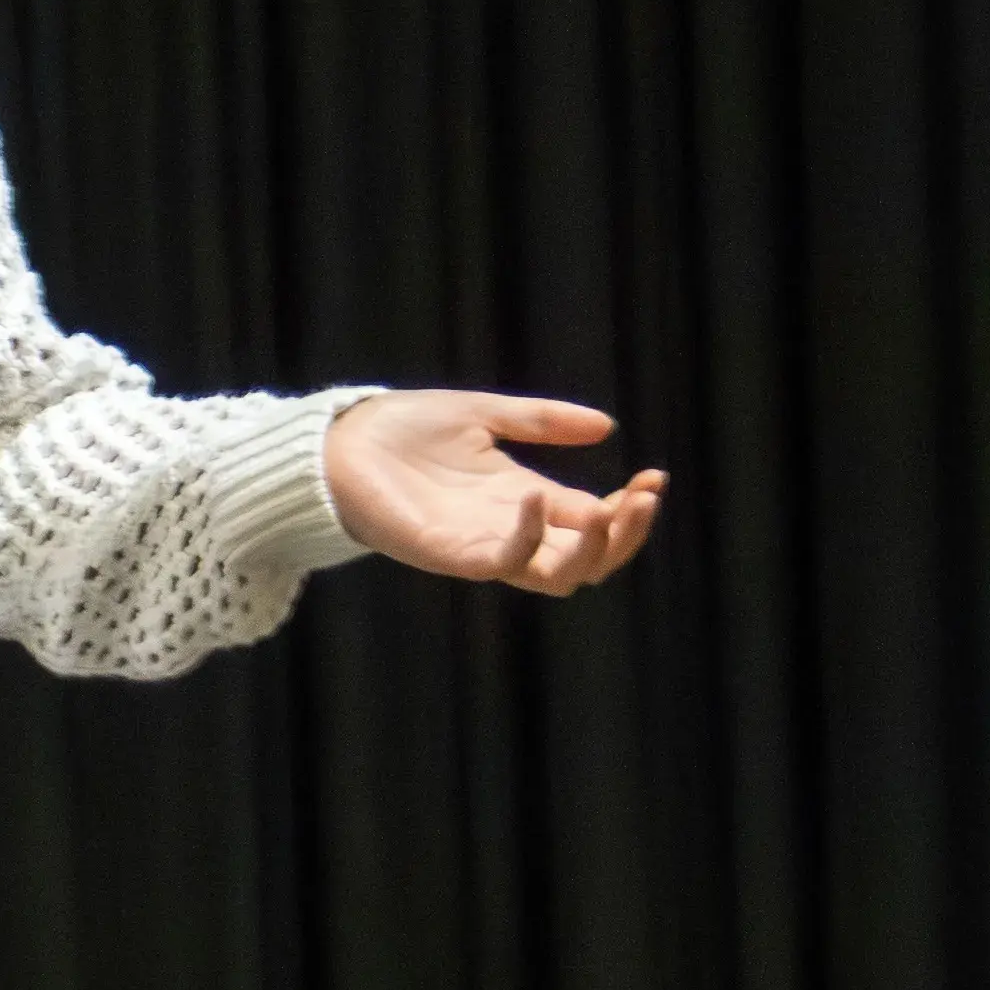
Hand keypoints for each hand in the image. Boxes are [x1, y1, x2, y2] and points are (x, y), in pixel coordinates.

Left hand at [322, 393, 665, 596]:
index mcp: (523, 499)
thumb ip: (541, 420)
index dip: (629, 507)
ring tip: (609, 510)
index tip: (654, 477)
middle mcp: (508, 529)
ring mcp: (479, 545)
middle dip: (625, 535)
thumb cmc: (401, 430)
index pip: (592, 520)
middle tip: (642, 498)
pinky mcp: (445, 553)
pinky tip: (536, 498)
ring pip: (555, 576)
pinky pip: (499, 562)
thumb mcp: (483, 413)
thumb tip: (607, 425)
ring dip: (591, 549)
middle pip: (585, 560)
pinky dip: (525, 538)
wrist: (336, 442)